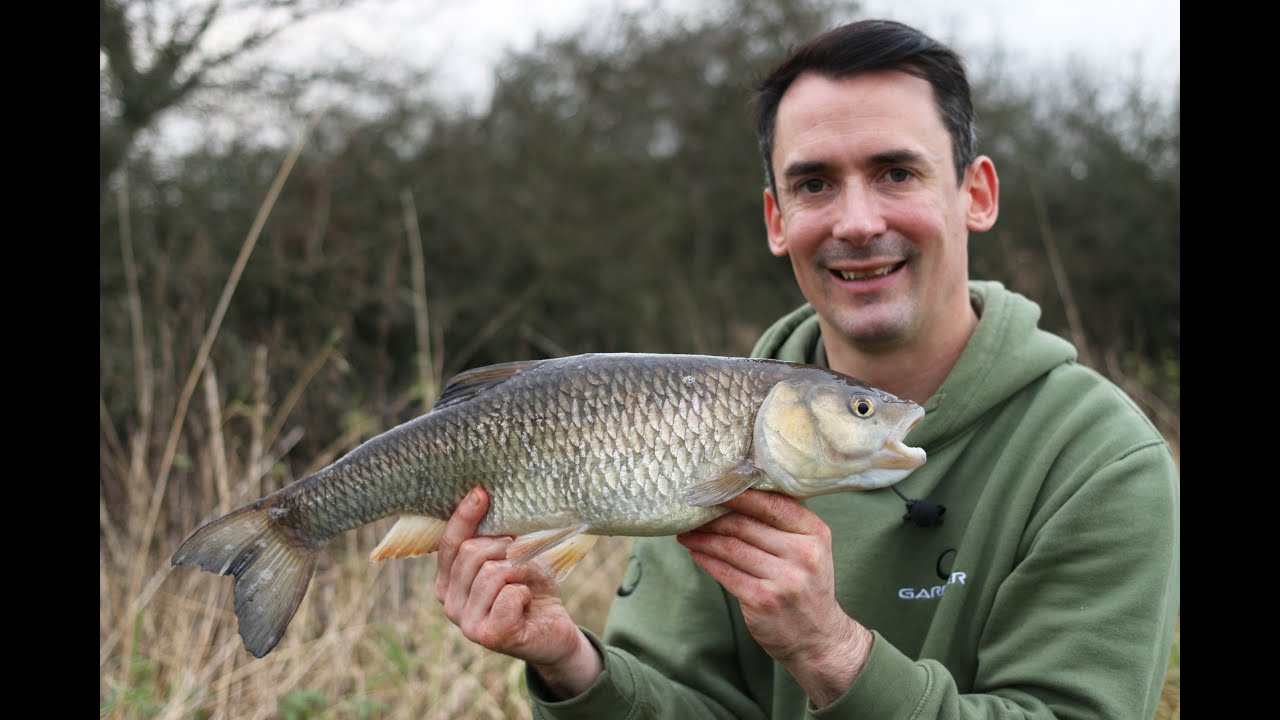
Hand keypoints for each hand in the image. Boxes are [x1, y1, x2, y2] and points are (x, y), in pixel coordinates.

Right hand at [434, 486, 602, 697]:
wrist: (554, 631)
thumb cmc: (531, 591)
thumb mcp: (511, 558)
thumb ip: (494, 539)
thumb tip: (485, 497)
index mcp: (449, 583)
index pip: (450, 544)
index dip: (465, 517)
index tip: (481, 492)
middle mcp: (450, 604)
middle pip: (472, 553)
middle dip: (505, 548)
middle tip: (523, 559)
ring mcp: (466, 623)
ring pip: (492, 572)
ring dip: (520, 572)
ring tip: (526, 585)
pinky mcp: (489, 636)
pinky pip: (509, 593)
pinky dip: (526, 592)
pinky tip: (527, 604)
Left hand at [677, 490, 872, 707]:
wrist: (819, 638)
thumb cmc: (807, 586)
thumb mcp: (810, 549)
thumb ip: (783, 524)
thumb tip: (736, 496)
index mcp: (815, 533)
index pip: (772, 503)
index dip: (738, 493)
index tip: (714, 485)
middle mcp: (803, 554)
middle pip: (745, 524)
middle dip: (713, 516)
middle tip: (691, 508)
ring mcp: (784, 579)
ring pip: (731, 547)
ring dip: (703, 537)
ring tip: (686, 530)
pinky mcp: (763, 600)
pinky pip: (725, 572)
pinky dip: (706, 559)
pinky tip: (695, 551)